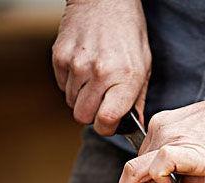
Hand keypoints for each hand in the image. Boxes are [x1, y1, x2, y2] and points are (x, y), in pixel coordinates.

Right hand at [52, 0, 150, 134]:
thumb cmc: (128, 32)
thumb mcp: (144, 66)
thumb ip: (137, 99)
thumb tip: (135, 125)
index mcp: (125, 78)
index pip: (106, 121)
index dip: (107, 128)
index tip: (109, 123)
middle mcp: (99, 73)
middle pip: (83, 116)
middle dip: (92, 114)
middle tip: (101, 102)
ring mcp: (76, 64)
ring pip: (71, 102)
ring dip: (81, 97)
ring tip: (94, 78)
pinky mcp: (59, 56)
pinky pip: (62, 85)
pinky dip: (71, 83)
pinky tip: (83, 67)